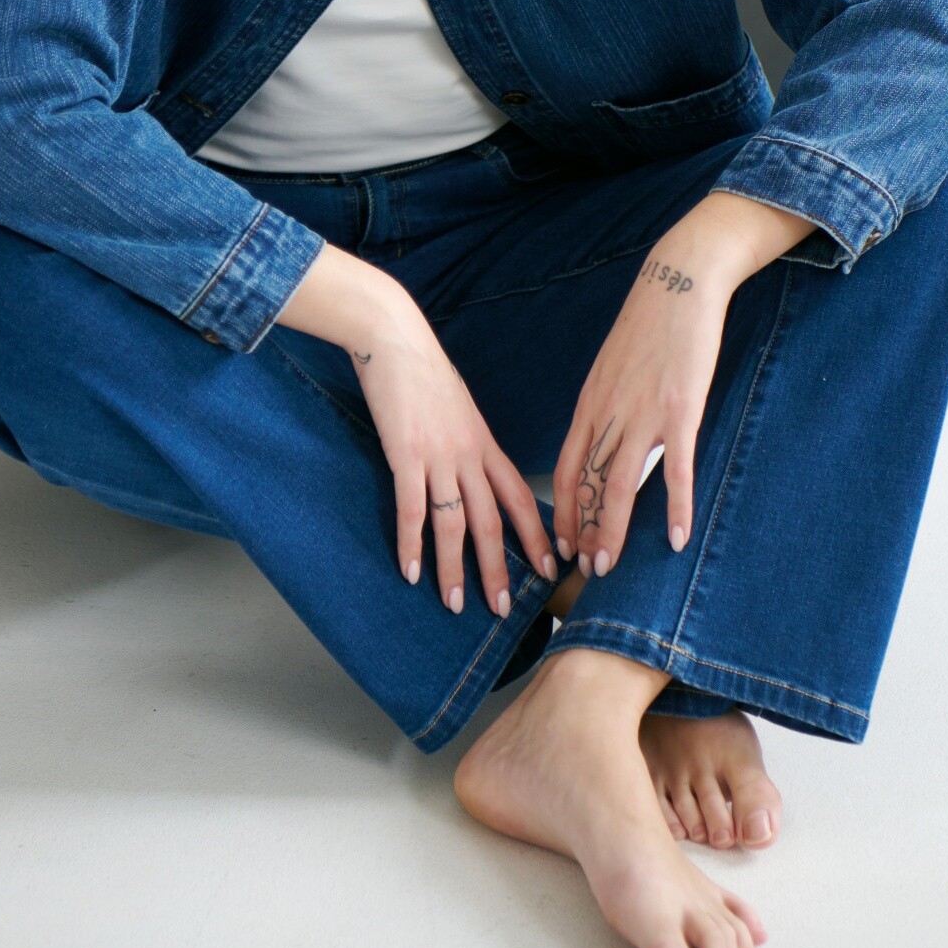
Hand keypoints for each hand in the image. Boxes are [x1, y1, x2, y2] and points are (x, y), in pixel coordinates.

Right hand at [350, 296, 557, 616]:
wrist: (396, 338)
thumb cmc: (423, 372)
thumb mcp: (458, 409)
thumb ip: (466, 442)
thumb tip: (469, 471)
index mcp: (485, 444)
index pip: (521, 498)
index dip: (537, 536)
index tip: (551, 570)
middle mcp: (469, 454)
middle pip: (493, 521)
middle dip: (500, 569)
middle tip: (506, 610)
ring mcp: (439, 455)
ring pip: (456, 523)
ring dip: (457, 568)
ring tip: (457, 605)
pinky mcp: (406, 453)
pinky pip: (413, 509)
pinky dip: (411, 544)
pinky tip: (410, 571)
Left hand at [552, 210, 753, 574]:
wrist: (678, 281)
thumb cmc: (650, 324)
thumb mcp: (614, 366)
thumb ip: (608, 404)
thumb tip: (606, 436)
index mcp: (590, 403)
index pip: (565, 467)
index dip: (561, 509)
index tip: (561, 543)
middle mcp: (608, 413)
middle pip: (585, 483)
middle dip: (582, 530)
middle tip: (583, 571)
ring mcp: (642, 413)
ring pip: (617, 483)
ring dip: (612, 530)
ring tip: (611, 566)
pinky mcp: (679, 410)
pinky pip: (674, 469)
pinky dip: (674, 507)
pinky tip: (675, 537)